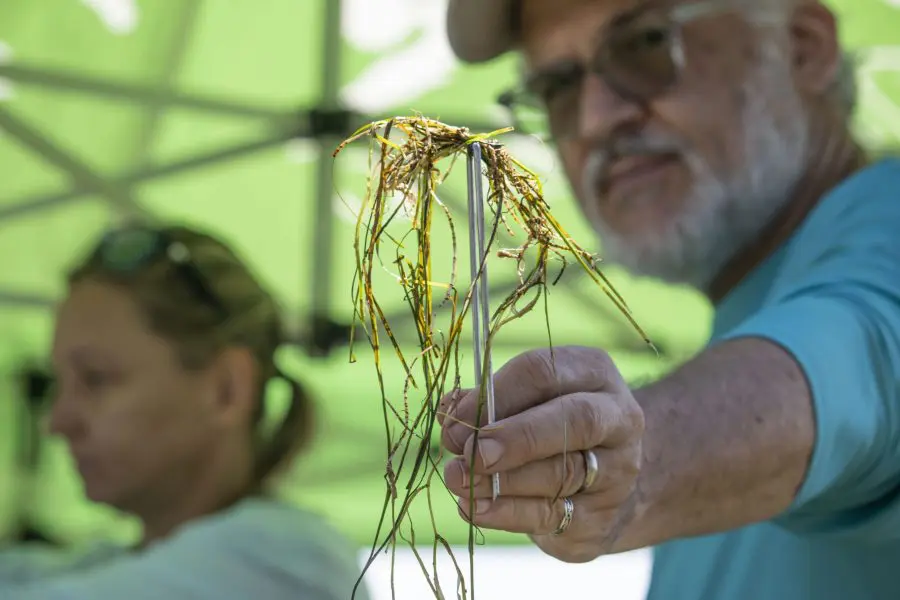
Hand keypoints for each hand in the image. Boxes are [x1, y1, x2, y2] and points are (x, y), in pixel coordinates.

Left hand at [439, 346, 644, 562]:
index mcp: (593, 373)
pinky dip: (507, 513)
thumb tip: (449, 414)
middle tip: (470, 453)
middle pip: (574, 420)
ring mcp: (617, 471)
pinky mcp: (603, 517)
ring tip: (459, 480)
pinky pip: (554, 515)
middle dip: (516, 437)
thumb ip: (487, 403)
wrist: (597, 480)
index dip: (497, 395)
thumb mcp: (524, 400)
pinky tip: (474, 508)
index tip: (456, 419)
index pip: (546, 372)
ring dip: (502, 480)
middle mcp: (618, 418)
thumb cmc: (546, 423)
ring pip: (563, 473)